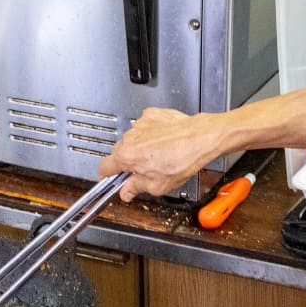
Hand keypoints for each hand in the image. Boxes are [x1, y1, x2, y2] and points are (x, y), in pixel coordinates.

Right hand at [98, 108, 221, 201]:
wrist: (201, 138)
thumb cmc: (182, 159)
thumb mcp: (157, 186)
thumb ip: (136, 188)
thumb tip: (126, 191)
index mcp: (126, 156)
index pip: (104, 167)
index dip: (107, 176)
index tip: (110, 179)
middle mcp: (129, 137)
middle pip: (119, 152)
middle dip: (128, 162)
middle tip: (143, 171)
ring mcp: (140, 124)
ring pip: (133, 139)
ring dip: (140, 147)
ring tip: (160, 155)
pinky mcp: (152, 115)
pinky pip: (146, 126)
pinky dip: (151, 133)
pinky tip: (165, 142)